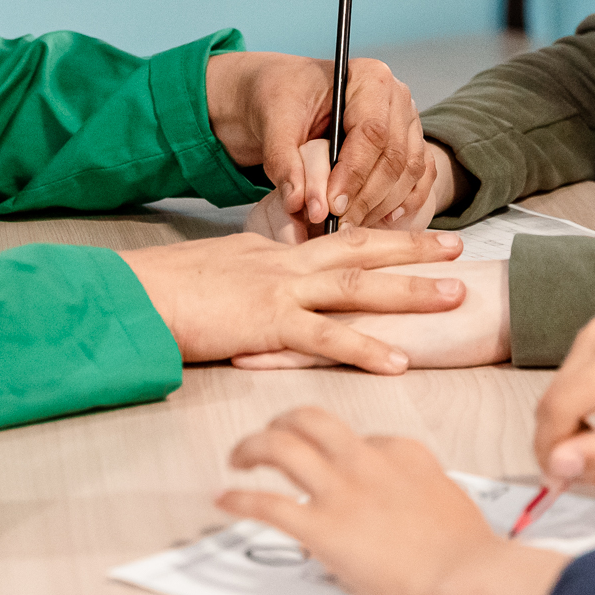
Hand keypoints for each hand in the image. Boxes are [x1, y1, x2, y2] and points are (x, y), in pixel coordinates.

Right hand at [119, 227, 464, 373]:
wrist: (134, 293)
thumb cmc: (165, 288)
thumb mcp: (217, 269)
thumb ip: (250, 272)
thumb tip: (266, 279)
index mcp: (273, 252)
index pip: (338, 239)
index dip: (380, 235)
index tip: (418, 234)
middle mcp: (284, 264)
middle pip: (361, 249)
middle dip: (413, 248)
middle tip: (459, 248)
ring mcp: (279, 291)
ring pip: (357, 287)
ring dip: (409, 291)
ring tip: (454, 296)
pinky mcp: (268, 324)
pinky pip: (326, 338)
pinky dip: (366, 349)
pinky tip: (398, 361)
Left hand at [205, 51, 436, 227]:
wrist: (287, 95)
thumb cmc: (283, 97)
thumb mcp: (274, 121)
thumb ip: (284, 160)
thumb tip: (298, 202)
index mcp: (369, 77)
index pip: (373, 132)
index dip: (354, 174)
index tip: (331, 206)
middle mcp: (397, 97)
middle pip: (395, 157)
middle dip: (367, 198)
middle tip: (337, 225)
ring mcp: (409, 122)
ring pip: (410, 172)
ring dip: (382, 206)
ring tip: (348, 226)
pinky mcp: (411, 144)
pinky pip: (420, 179)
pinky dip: (404, 203)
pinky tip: (380, 220)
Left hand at [219, 408, 565, 594]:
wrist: (469, 575)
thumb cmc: (467, 551)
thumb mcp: (446, 502)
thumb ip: (417, 492)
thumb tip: (401, 505)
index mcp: (401, 452)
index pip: (359, 436)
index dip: (336, 449)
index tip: (328, 463)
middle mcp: (366, 461)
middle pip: (310, 420)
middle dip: (283, 422)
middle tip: (269, 436)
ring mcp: (342, 491)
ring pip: (280, 446)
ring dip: (252, 447)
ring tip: (239, 457)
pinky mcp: (321, 527)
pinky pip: (267, 504)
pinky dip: (240, 499)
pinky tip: (227, 500)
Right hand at [532, 310, 594, 485]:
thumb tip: (556, 466)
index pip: (559, 405)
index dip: (552, 450)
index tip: (563, 486)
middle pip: (554, 403)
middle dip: (568, 448)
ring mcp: (594, 335)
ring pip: (557, 400)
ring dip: (575, 438)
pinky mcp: (593, 342)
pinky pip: (569, 391)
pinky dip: (581, 421)